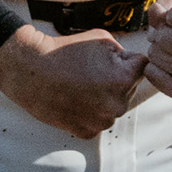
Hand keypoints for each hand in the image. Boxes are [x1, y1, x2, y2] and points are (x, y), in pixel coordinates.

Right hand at [0, 24, 145, 138]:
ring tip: (80, 85)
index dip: (125, 60)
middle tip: (89, 72)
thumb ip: (125, 52)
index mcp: (124, 80)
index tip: (107, 59)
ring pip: (112, 106)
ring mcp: (101, 122)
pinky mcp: (86, 132)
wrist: (29, 71)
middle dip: (115, 79)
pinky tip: (74, 98)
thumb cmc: (63, 52)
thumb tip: (135, 63)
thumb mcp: (102, 39)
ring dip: (103, 97)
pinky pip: (97, 120)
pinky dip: (89, 111)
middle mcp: (117, 105)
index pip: (142, 67)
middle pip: (128, 89)